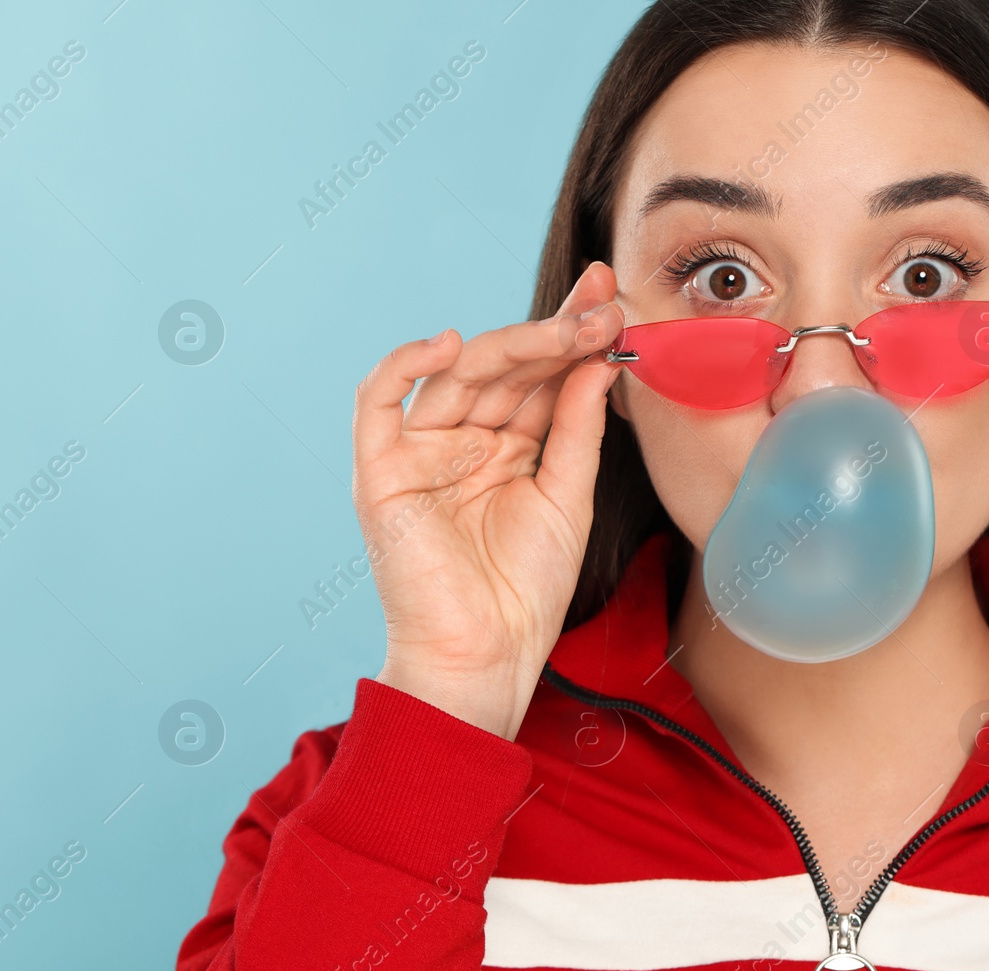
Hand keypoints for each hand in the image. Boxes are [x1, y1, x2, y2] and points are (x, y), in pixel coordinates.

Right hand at [351, 262, 624, 739]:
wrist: (486, 655)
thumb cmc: (526, 590)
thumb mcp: (569, 496)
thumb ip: (578, 427)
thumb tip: (600, 359)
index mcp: (507, 446)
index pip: (539, 376)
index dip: (571, 336)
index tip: (611, 297)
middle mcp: (462, 441)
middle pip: (504, 369)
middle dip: (554, 334)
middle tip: (603, 307)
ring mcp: (419, 453)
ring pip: (458, 376)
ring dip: (513, 345)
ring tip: (568, 328)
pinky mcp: (380, 473)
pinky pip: (377, 402)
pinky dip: (404, 365)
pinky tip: (451, 344)